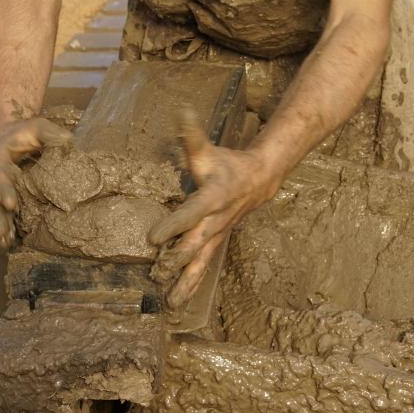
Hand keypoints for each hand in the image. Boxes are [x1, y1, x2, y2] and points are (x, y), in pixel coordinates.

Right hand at [0, 117, 71, 248]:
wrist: (12, 133)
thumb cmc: (26, 130)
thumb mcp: (38, 126)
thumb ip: (51, 133)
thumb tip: (69, 143)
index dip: (3, 189)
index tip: (11, 205)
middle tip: (3, 234)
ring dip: (0, 226)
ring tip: (5, 244)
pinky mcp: (3, 195)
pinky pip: (2, 213)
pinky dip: (6, 226)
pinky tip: (11, 242)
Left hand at [149, 112, 284, 308]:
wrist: (260, 181)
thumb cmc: (227, 164)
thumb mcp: (208, 150)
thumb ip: (191, 135)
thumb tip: (180, 110)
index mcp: (212, 197)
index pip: (191, 213)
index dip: (173, 224)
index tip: (153, 238)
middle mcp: (216, 221)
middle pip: (196, 244)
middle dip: (176, 260)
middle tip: (156, 273)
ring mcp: (217, 237)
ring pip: (201, 264)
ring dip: (185, 283)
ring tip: (169, 302)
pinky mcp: (215, 246)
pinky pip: (202, 269)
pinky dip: (189, 286)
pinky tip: (176, 302)